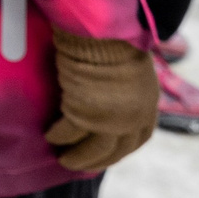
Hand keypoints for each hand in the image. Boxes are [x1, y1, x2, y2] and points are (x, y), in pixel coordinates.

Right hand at [45, 33, 159, 170]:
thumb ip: (128, 91)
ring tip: (62, 158)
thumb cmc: (116, 43)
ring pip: (93, 149)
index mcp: (148, 109)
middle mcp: (133, 121)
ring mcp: (110, 121)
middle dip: (96, 159)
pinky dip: (58, 136)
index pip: (137, 139)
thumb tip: (117, 98)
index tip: (107, 153)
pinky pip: (68, 132)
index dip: (121, 149)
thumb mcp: (133, 72)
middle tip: (80, 162)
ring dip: (76, 157)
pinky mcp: (84, 115)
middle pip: (115, 150)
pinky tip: (50, 136)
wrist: (103, 35)